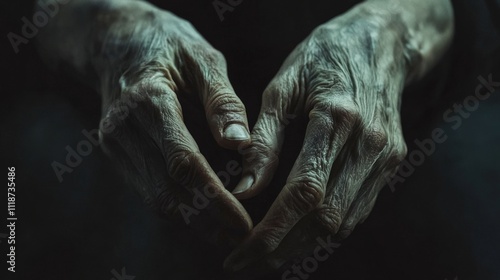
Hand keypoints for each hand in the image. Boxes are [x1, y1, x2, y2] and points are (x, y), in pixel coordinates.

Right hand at [37, 0, 252, 244]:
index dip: (215, 199)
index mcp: (148, 101)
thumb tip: (240, 145)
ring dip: (194, 222)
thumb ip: (221, 102)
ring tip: (229, 233)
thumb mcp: (201, 58)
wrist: (117, 42)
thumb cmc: (168, 45)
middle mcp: (123, 130)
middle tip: (243, 237)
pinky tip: (206, 213)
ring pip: (156, 198)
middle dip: (208, 221)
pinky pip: (149, 189)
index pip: (184, 163)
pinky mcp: (117, 154)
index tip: (243, 223)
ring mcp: (115, 145)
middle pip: (168, 190)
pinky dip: (179, 206)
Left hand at [225, 0, 452, 271]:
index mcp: (337, 119)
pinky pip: (358, 210)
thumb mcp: (283, 87)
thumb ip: (264, 141)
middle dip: (283, 249)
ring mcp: (385, 156)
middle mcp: (369, 144)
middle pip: (326, 219)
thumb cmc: (322, 58)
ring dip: (304, 247)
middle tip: (247, 263)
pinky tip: (299, 235)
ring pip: (344, 223)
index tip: (241, 253)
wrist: (379, 43)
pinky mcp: (391, 163)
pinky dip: (326, 231)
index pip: (303, 192)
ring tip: (267, 257)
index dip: (271, 231)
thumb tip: (243, 190)